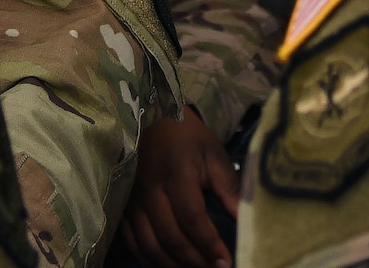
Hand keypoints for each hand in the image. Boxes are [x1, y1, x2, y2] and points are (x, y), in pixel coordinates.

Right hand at [117, 107, 239, 267]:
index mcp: (176, 174)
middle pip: (170, 238)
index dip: (210, 245)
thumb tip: (246, 221)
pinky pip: (133, 242)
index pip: (192, 219)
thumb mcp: (213, 154)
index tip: (226, 263)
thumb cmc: (187, 136)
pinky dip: (149, 259)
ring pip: (149, 246)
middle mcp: (150, 190)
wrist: (150, 116)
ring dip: (172, 266)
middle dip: (194, 262)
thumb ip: (230, 188)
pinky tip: (168, 264)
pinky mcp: (122, 205)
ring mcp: (132, 200)